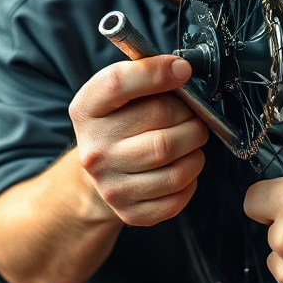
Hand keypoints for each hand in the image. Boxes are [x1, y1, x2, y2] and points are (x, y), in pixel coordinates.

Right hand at [69, 55, 207, 225]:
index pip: (117, 83)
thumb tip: (181, 70)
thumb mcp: (119, 93)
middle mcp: (94, 150)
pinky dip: (191, 179)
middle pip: (161, 121)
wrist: (100, 173)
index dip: (156, 72)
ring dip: (196, 148)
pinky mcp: (129, 212)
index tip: (182, 70)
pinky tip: (182, 166)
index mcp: (86, 111)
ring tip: (191, 140)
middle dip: (190, 114)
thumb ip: (144, 75)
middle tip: (193, 115)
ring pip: (176, 163)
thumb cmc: (119, 124)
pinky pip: (178, 196)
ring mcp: (110, 185)